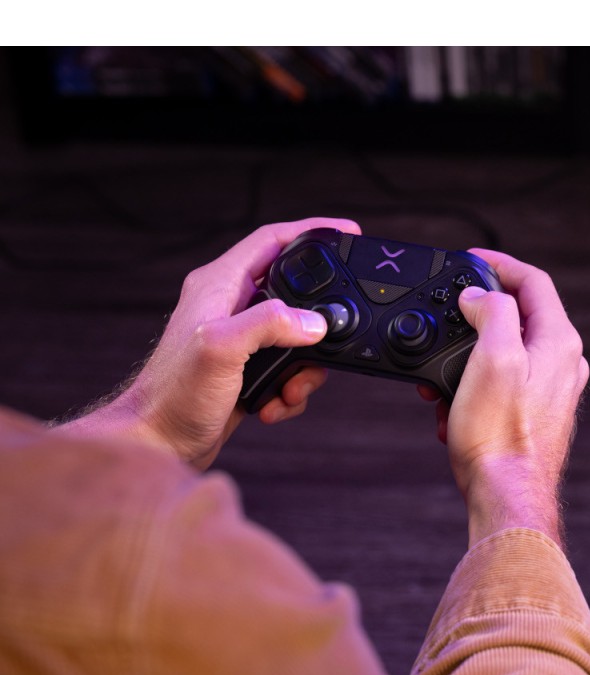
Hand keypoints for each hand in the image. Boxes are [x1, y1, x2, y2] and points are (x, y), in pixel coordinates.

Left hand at [56, 218, 360, 468]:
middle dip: (316, 325)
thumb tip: (313, 321)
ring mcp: (239, 339)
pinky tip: (273, 405)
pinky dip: (290, 391)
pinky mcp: (246, 370)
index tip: (347, 232)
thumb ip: (268, 324)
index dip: (312, 231)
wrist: (158, 443)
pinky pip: (288, 370)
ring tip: (290, 389)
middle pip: (294, 293)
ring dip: (305, 369)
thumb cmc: (172, 396)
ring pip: (297, 338)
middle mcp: (229, 307)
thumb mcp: (221, 349)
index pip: (272, 241)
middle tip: (329, 342)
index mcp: (218, 285)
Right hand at [418, 250, 588, 547]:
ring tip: (439, 379)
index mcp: (559, 342)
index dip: (499, 264)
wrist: (506, 496)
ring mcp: (552, 390)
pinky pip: (501, 384)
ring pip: (505, 352)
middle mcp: (563, 364)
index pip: (534, 281)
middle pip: (518, 315)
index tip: (470, 259)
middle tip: (447, 320)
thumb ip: (492, 312)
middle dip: (475, 317)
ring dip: (466, 358)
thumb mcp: (491, 357)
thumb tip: (480, 297)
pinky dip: (472, 386)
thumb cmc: (499, 435)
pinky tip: (451, 408)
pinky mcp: (535, 414)